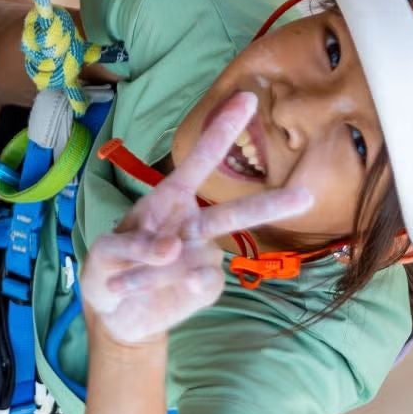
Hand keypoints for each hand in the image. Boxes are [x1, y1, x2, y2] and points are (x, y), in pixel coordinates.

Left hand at [79, 93, 312, 346]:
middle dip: (267, 206)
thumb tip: (176, 249)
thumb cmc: (110, 268)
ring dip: (172, 267)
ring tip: (136, 273)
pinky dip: (160, 285)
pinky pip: (192, 284)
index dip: (221, 132)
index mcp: (170, 201)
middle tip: (306, 197)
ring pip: (212, 257)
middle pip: (232, 214)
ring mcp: (202, 257)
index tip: (247, 99)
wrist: (114, 314)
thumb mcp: (106, 252)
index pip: (198, 163)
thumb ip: (134, 246)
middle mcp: (193, 225)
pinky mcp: (204, 288)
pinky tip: (131, 288)